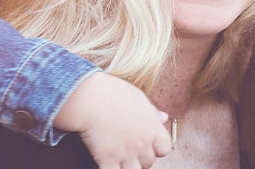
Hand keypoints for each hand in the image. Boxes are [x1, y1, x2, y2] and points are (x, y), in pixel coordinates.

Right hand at [55, 72, 173, 167]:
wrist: (90, 98)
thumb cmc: (111, 93)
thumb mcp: (137, 98)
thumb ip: (152, 112)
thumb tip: (164, 118)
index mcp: (151, 126)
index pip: (164, 148)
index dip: (156, 149)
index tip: (148, 146)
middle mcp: (141, 142)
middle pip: (149, 162)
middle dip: (140, 159)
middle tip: (129, 152)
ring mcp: (126, 152)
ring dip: (128, 168)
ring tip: (119, 161)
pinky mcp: (108, 159)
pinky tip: (106, 164)